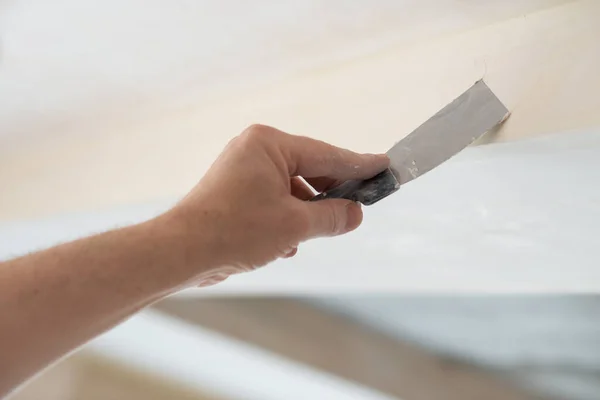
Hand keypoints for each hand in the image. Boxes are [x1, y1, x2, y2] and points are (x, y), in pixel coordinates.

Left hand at [166, 124, 388, 285]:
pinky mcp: (234, 192)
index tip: (383, 165)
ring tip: (308, 236)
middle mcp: (254, 150)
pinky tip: (284, 245)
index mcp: (269, 144)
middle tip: (356, 209)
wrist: (181, 252)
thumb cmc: (234, 230)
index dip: (358, 165)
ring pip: (291, 189)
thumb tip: (355, 214)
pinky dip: (284, 220)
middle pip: (309, 170)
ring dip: (304, 215)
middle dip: (328, 196)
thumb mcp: (294, 225)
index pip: (326, 154)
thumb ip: (332, 217)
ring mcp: (242, 170)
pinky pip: (273, 200)